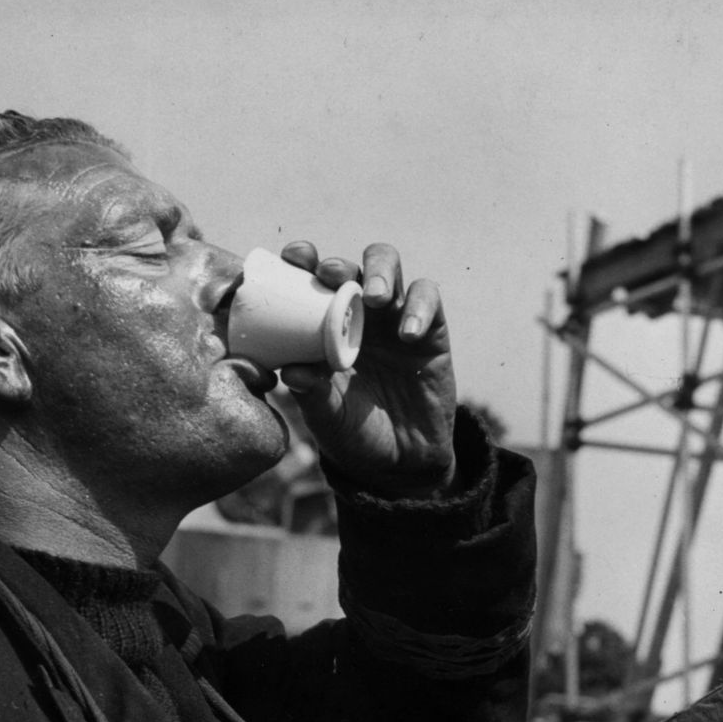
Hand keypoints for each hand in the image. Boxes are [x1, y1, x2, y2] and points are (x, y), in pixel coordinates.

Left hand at [270, 241, 457, 497]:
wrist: (400, 464)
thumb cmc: (354, 433)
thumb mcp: (326, 416)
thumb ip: (311, 392)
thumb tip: (292, 371)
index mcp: (325, 324)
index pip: (313, 279)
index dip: (304, 259)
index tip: (294, 258)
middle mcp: (360, 315)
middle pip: (355, 265)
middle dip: (344, 264)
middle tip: (333, 275)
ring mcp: (395, 320)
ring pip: (393, 270)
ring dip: (381, 273)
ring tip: (375, 298)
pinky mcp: (431, 333)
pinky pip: (428, 301)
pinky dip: (419, 309)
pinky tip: (407, 335)